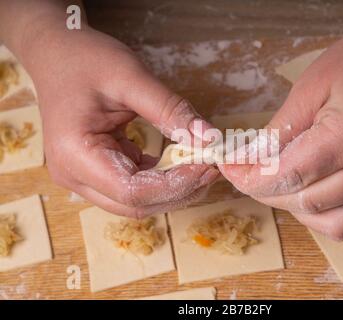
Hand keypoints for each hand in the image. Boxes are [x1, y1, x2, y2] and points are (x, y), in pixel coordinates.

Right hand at [23, 27, 217, 217]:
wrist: (57, 54)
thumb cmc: (85, 60)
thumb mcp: (131, 78)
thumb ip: (171, 110)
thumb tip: (209, 139)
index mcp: (75, 154)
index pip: (132, 191)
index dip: (175, 185)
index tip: (207, 166)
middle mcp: (75, 175)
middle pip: (136, 204)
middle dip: (178, 191)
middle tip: (211, 167)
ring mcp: (84, 176)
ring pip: (137, 201)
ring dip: (173, 188)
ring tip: (201, 165)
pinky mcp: (97, 170)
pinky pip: (134, 186)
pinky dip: (161, 178)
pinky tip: (182, 162)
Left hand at [220, 9, 342, 252]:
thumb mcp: (309, 88)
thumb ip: (276, 132)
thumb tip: (243, 161)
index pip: (288, 175)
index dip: (250, 178)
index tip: (230, 169)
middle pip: (307, 204)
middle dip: (267, 193)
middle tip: (249, 173)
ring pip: (336, 226)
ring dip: (301, 212)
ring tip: (286, 186)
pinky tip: (336, 210)